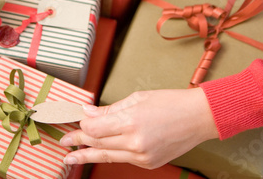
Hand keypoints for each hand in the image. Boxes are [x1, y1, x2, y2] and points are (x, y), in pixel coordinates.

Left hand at [60, 88, 218, 168]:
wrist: (198, 118)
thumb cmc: (171, 102)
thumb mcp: (138, 98)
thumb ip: (111, 109)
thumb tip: (89, 112)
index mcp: (132, 121)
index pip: (96, 128)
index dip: (82, 125)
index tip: (74, 119)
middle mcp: (135, 142)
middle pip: (98, 143)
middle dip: (79, 141)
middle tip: (64, 139)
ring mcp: (142, 156)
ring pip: (107, 155)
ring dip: (87, 154)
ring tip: (70, 157)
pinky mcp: (148, 164)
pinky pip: (123, 159)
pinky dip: (108, 154)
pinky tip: (98, 153)